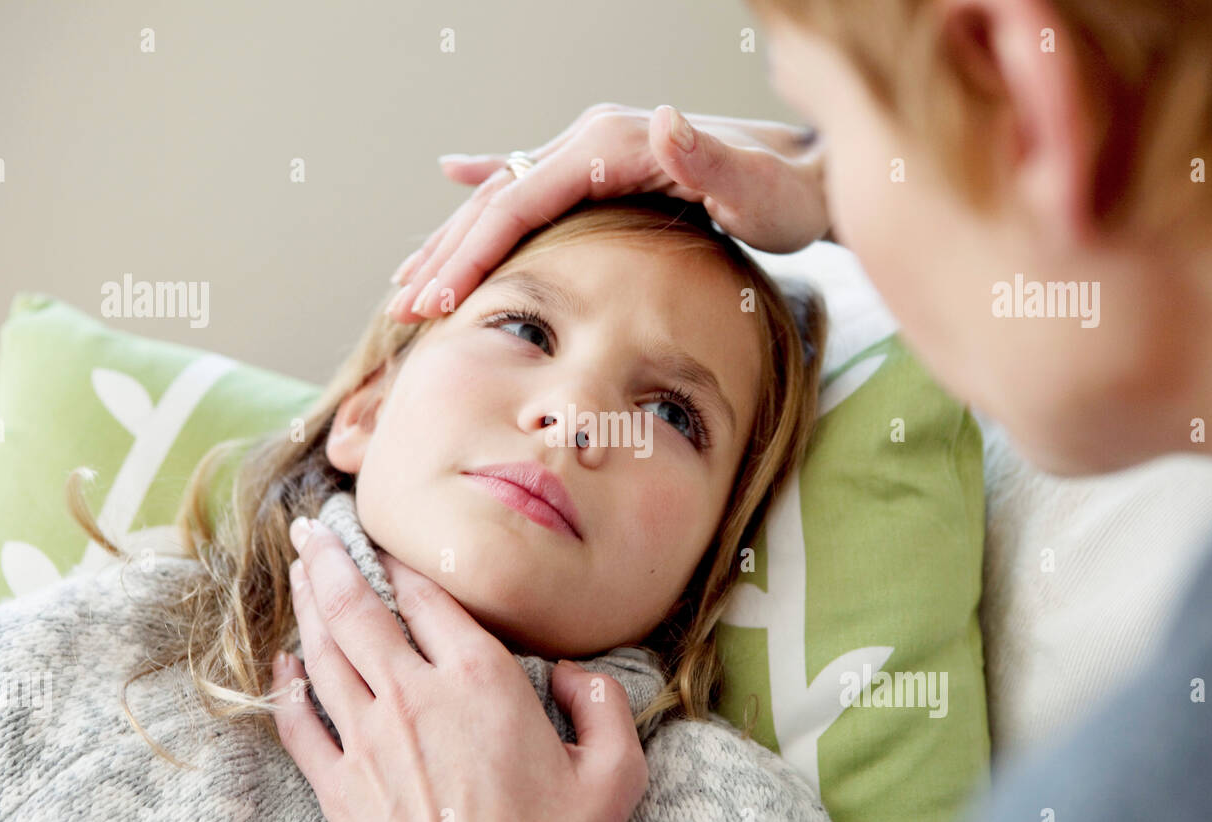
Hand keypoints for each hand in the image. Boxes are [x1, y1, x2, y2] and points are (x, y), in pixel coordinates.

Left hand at [270, 520, 648, 821]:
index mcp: (481, 681)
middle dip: (332, 561)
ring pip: (325, 652)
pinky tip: (282, 660)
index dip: (405, 562)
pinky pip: (299, 721)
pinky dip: (286, 685)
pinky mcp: (340, 785)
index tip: (388, 539)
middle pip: (361, 610)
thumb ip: (605, 708)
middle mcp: (415, 697)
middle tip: (312, 528)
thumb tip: (577, 675)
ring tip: (297, 565)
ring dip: (306, 602)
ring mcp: (369, 740)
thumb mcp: (614, 777)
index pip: (431, 600)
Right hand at [386, 103, 828, 320]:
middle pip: (497, 199)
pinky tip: (454, 176)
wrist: (808, 174)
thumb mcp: (759, 188)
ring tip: (409, 281)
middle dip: (446, 256)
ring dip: (454, 239)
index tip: (436, 300)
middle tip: (404, 310)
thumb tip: (661, 121)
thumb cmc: (787, 194)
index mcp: (614, 146)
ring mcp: (595, 151)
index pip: (520, 201)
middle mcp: (594, 140)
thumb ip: (711, 160)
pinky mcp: (603, 168)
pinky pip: (529, 181)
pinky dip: (485, 188)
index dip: (472, 251)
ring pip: (503, 195)